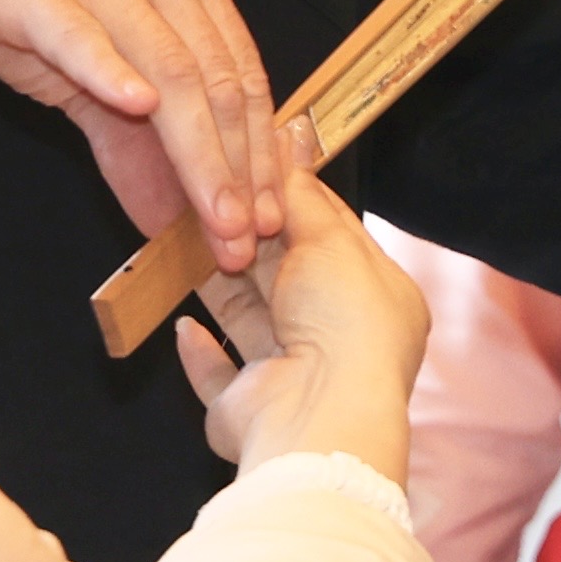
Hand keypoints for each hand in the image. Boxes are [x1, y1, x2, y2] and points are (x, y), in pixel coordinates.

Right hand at [0, 0, 287, 259]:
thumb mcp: (81, 67)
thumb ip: (130, 139)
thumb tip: (170, 218)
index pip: (239, 72)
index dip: (260, 153)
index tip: (270, 221)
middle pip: (214, 78)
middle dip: (236, 170)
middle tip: (243, 242)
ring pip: (167, 69)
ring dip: (196, 153)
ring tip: (211, 217)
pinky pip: (82, 33)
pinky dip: (113, 73)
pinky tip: (137, 111)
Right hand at [192, 150, 425, 484]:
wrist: (317, 417)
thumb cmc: (343, 323)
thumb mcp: (330, 240)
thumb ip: (301, 196)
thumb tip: (286, 144)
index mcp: (377, 300)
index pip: (334, 235)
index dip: (296, 198)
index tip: (258, 163)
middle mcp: (338, 338)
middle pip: (285, 276)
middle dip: (250, 239)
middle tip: (212, 195)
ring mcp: (293, 375)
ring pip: (248, 319)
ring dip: (220, 285)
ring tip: (187, 242)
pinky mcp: (250, 406)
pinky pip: (217, 372)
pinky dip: (199, 350)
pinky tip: (183, 323)